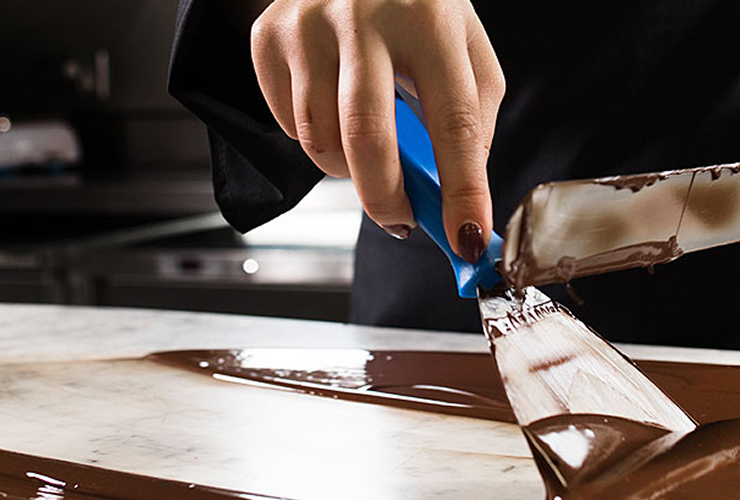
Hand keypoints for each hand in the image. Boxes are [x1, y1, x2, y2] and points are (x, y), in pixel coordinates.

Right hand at [250, 0, 504, 261]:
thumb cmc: (416, 9)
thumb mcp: (464, 46)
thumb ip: (471, 115)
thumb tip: (454, 194)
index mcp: (429, 18)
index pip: (453, 120)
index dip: (462, 189)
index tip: (467, 237)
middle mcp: (363, 16)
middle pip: (367, 137)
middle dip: (387, 199)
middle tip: (401, 220)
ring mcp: (307, 25)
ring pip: (321, 140)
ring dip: (350, 170)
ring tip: (369, 146)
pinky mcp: (269, 37)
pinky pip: (290, 125)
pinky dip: (317, 138)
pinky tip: (334, 106)